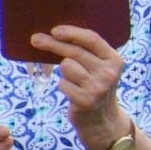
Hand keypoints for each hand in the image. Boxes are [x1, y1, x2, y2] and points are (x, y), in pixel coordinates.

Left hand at [29, 25, 129, 149]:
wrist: (103, 119)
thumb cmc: (96, 86)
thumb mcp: (101, 68)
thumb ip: (88, 52)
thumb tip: (55, 35)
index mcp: (114, 60)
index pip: (92, 39)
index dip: (72, 33)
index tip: (55, 30)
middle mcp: (108, 73)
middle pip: (75, 52)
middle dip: (53, 44)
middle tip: (35, 39)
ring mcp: (97, 87)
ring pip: (66, 67)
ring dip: (64, 72)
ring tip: (75, 80)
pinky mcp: (84, 100)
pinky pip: (62, 83)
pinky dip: (64, 86)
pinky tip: (74, 92)